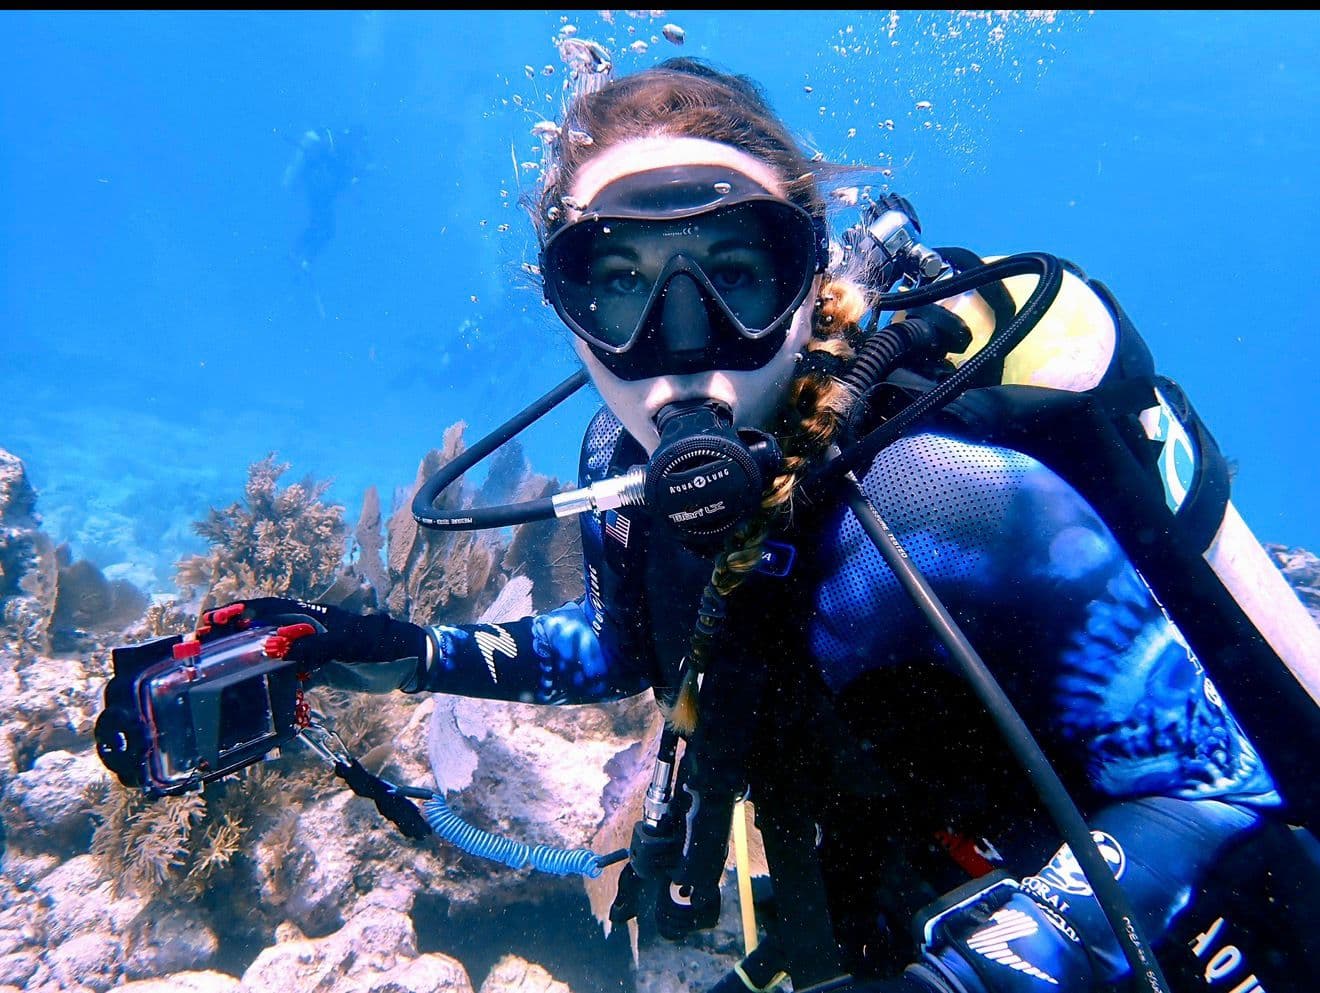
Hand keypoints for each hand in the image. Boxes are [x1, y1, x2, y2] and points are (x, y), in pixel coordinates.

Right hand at [198, 597, 429, 691]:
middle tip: (201, 648)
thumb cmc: (382, 644)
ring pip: (273, 653)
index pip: (269, 608)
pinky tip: (255, 696)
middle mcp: (307, 631)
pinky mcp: (321, 672)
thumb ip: (315, 645)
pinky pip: (290, 676)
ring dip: (248, 660)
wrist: (411, 661)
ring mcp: (312, 652)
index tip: (211, 619)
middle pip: (263, 630)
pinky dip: (273, 684)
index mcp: (312, 615)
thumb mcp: (349, 643)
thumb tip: (276, 648)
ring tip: (218, 672)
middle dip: (233, 636)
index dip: (239, 611)